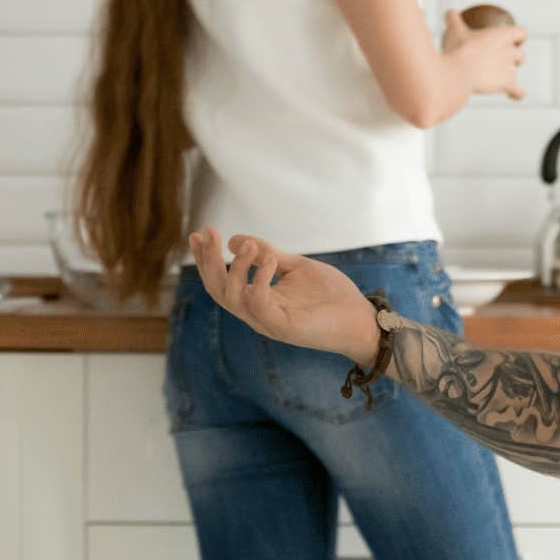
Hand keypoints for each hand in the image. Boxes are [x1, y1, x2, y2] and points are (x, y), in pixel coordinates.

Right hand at [186, 228, 379, 365]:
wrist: (360, 319)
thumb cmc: (331, 296)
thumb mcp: (296, 267)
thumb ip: (268, 254)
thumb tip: (234, 240)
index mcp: (257, 299)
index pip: (220, 280)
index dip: (205, 258)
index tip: (199, 232)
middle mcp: (257, 312)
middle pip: (217, 290)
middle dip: (207, 261)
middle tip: (208, 233)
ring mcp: (268, 321)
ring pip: (232, 298)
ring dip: (235, 268)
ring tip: (249, 246)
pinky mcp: (283, 327)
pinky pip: (259, 304)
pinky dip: (259, 279)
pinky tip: (270, 259)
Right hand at [442, 9, 527, 100]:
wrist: (458, 72)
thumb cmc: (458, 50)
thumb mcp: (455, 31)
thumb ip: (454, 20)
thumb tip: (448, 12)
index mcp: (502, 35)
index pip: (522, 32)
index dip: (519, 37)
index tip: (512, 40)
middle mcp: (510, 51)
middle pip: (521, 55)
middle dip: (515, 58)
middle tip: (502, 60)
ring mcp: (510, 68)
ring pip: (515, 73)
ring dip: (509, 75)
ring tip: (499, 79)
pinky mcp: (506, 84)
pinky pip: (518, 91)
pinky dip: (517, 94)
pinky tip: (514, 96)